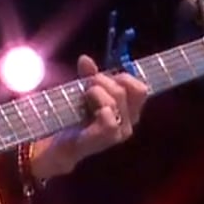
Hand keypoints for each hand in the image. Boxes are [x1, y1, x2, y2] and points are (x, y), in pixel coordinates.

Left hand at [29, 54, 150, 179]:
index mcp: (130, 110)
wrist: (62, 144)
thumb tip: (85, 59)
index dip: (123, 77)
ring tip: (84, 97)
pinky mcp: (106, 140)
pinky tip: (85, 110)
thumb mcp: (85, 92)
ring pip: (116, 101)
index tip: (103, 78)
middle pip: (126, 90)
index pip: (141, 89)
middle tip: (87, 85)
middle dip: (103, 80)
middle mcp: (129, 122)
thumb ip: (88, 75)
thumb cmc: (77, 118)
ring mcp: (119, 133)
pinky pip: (108, 119)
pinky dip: (97, 107)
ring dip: (96, 92)